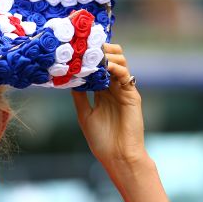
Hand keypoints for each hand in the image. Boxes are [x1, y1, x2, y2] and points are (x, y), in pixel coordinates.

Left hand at [72, 43, 147, 172]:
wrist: (118, 157)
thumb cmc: (101, 140)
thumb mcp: (85, 114)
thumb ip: (80, 96)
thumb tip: (70, 79)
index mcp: (102, 92)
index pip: (97, 67)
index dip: (90, 57)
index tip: (77, 47)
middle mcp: (113, 88)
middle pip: (111, 59)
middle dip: (101, 49)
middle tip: (87, 45)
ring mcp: (124, 90)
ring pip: (120, 62)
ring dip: (108, 55)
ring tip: (95, 53)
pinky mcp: (132, 95)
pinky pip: (126, 75)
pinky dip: (115, 67)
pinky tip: (104, 66)